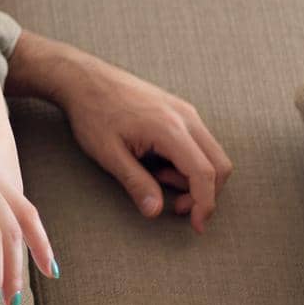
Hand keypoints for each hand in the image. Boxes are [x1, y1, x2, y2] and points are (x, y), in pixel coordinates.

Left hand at [46, 49, 233, 232]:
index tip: (196, 226)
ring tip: (156, 176)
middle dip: (204, 193)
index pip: (205, 173)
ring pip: (211, 153)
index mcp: (169, 128)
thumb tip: (155, 212)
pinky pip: (199, 141)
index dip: (205, 204)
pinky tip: (158, 161)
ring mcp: (184, 110)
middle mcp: (185, 117)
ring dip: (194, 176)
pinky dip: (188, 160)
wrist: (83, 78)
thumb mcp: (108, 153)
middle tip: (175, 205)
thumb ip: (135, 183)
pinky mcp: (179, 109)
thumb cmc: (92, 113)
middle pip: (219, 164)